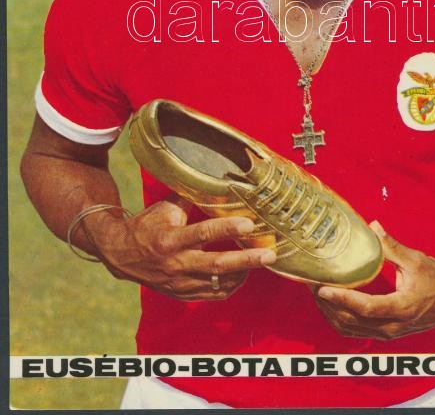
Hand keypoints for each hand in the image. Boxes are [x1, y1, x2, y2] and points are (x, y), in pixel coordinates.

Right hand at [82, 199, 275, 300]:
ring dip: (243, 272)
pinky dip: (230, 286)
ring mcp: (180, 282)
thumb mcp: (165, 208)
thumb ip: (190, 199)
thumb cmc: (147, 226)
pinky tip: (242, 274)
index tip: (249, 224)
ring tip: (262, 260)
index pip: (203, 233)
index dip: (227, 229)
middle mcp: (176, 263)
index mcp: (171, 239)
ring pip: (218, 283)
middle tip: (269, 254)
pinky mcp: (182, 294)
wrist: (120, 255)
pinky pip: (212, 294)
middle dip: (246, 260)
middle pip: (217, 264)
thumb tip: (216, 184)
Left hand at [314, 221, 434, 338]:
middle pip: (352, 320)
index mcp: (402, 308)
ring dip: (329, 312)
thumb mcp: (416, 259)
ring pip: (349, 329)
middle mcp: (392, 326)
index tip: (324, 288)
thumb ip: (392, 246)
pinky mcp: (382, 333)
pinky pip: (353, 331)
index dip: (343, 299)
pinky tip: (328, 303)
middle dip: (328, 304)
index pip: (367, 308)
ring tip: (315, 291)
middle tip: (311, 284)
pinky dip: (337, 319)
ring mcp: (387, 333)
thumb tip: (372, 226)